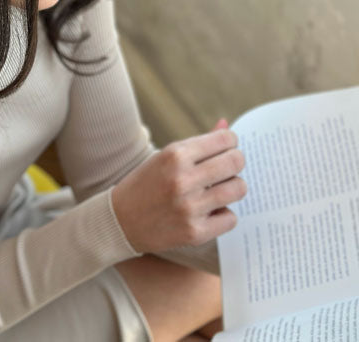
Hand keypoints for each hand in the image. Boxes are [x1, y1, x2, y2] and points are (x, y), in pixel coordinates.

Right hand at [112, 119, 246, 253]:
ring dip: (233, 187)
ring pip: (237, 189)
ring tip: (220, 189)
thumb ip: (199, 143)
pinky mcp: (194, 233)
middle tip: (228, 167)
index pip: (224, 140)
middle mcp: (182, 179)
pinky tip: (210, 212)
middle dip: (236, 162)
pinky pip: (230, 218)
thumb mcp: (167, 156)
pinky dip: (224, 215)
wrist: (121, 220)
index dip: (231, 142)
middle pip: (235, 162)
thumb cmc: (148, 182)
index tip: (228, 147)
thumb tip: (226, 126)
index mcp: (175, 155)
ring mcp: (189, 207)